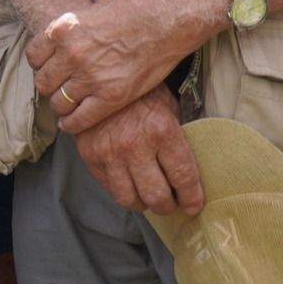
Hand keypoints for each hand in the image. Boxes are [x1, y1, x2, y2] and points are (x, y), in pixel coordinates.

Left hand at [28, 0, 194, 133]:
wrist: (170, 18)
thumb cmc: (137, 5)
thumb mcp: (96, 5)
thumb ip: (79, 23)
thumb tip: (75, 30)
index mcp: (63, 30)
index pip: (33, 56)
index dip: (40, 64)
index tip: (49, 68)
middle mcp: (71, 54)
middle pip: (43, 82)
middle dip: (50, 85)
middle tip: (59, 88)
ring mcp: (90, 77)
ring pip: (58, 102)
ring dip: (61, 104)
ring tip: (68, 105)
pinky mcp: (111, 96)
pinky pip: (79, 119)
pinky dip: (73, 124)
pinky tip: (72, 123)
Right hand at [73, 87, 203, 215]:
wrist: (98, 77)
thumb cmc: (141, 92)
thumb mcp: (168, 107)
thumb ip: (177, 137)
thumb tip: (189, 169)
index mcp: (162, 131)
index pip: (183, 178)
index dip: (192, 199)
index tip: (193, 206)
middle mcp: (135, 145)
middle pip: (157, 196)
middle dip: (168, 206)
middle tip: (172, 204)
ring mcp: (109, 152)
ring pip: (129, 199)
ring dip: (143, 204)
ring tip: (148, 198)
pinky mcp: (89, 155)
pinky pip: (108, 188)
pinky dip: (122, 191)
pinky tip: (130, 184)